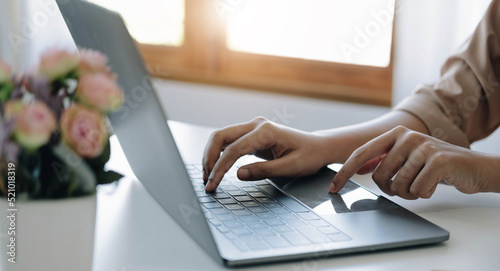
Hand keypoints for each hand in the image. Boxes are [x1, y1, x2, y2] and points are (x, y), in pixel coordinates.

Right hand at [202, 117, 328, 191]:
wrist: (318, 147)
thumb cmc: (308, 157)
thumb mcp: (290, 168)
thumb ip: (264, 171)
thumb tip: (238, 175)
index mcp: (266, 131)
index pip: (234, 149)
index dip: (220, 168)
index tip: (212, 185)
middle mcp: (256, 125)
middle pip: (220, 136)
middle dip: (209, 159)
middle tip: (206, 181)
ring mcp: (253, 128)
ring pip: (221, 137)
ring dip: (211, 156)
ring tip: (208, 177)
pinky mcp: (251, 135)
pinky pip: (229, 142)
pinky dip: (219, 154)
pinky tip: (216, 169)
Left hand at [330, 126, 499, 198]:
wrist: (472, 167)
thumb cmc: (435, 165)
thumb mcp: (406, 158)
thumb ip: (383, 160)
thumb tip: (358, 168)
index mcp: (394, 135)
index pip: (361, 154)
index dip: (344, 172)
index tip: (333, 188)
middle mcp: (406, 137)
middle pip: (380, 177)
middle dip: (391, 190)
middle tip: (407, 187)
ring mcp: (423, 147)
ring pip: (398, 186)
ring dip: (410, 193)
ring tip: (423, 184)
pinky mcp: (438, 160)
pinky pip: (418, 189)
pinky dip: (424, 193)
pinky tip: (434, 184)